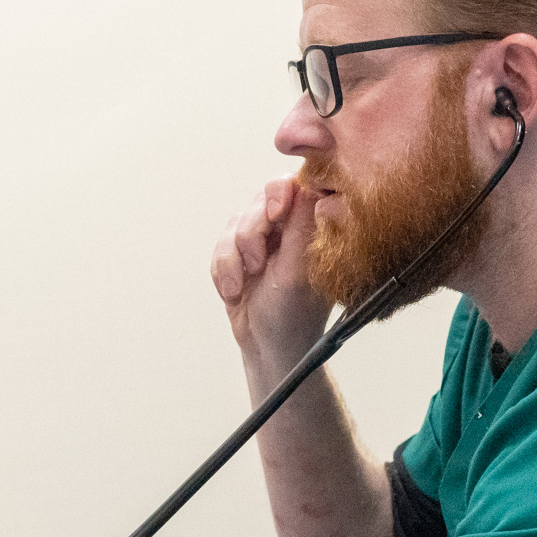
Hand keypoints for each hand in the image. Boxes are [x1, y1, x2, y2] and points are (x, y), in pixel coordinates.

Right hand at [211, 176, 333, 365]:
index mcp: (312, 230)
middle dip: (250, 234)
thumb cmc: (292, 317)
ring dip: (233, 257)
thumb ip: (301, 227)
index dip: (278, 193)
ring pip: (236, 223)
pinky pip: (220, 245)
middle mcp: (289, 230)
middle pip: (260, 200)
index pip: (296, 187)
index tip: (274, 215)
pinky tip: (234, 292)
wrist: (266, 349)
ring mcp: (264, 241)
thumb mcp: (297, 271)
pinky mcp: (240, 255)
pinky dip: (223, 269)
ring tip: (244, 284)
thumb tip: (315, 187)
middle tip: (257, 264)